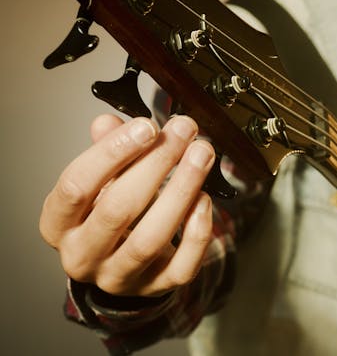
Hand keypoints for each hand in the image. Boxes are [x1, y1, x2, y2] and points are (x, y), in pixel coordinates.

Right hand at [39, 114, 214, 296]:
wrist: (122, 265)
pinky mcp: (156, 288)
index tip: (146, 126)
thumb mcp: (100, 181)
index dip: (112, 153)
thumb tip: (109, 123)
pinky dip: (197, 231)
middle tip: (183, 131)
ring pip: (151, 239)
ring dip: (181, 190)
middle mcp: (82, 256)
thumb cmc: (109, 214)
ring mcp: (119, 277)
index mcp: (58, 224)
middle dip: (156, 164)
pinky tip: (205, 199)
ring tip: (201, 155)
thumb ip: (107, 151)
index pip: (76, 186)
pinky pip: (181, 265)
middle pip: (117, 210)